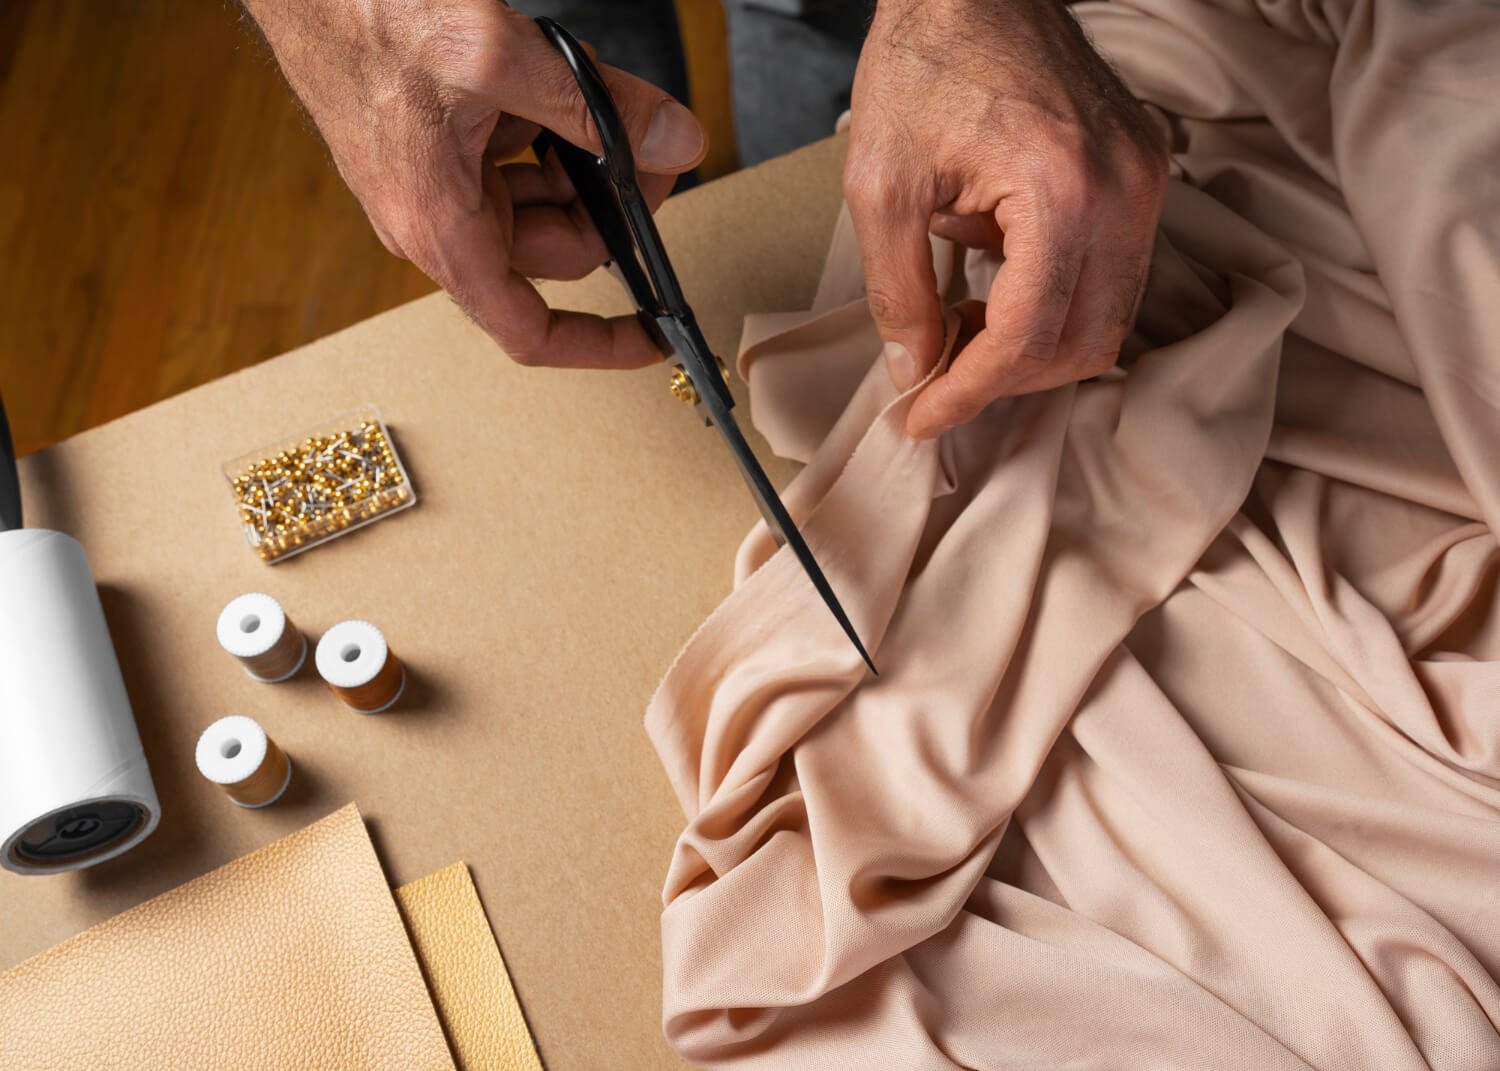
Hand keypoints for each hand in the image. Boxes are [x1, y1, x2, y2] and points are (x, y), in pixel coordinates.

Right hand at [241, 0, 706, 367]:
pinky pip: (515, 163)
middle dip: (609, 203)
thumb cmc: (365, 17)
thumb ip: (597, 108)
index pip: (527, 330)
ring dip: (580, 158)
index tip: (651, 339)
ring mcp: (438, 189)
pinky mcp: (440, 153)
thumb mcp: (498, 57)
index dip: (597, 343)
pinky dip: (548, 130)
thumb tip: (675, 143)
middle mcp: (436, 224)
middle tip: (649, 145)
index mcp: (441, 230)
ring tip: (588, 94)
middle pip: (556, 251)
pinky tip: (552, 83)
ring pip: (543, 202)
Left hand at [846, 0, 1167, 437]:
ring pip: (1109, 316)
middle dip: (1007, 378)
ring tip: (963, 325)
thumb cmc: (924, 62)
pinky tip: (996, 274)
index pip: (1029, 339)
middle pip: (1085, 342)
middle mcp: (1125, 189)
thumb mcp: (881, 185)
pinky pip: (1115, 271)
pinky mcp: (1145, 170)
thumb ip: (897, 291)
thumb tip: (915, 370)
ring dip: (1035, 344)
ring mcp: (1146, 178)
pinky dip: (1057, 298)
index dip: (971, 393)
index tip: (924, 415)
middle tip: (941, 378)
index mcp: (1062, 190)